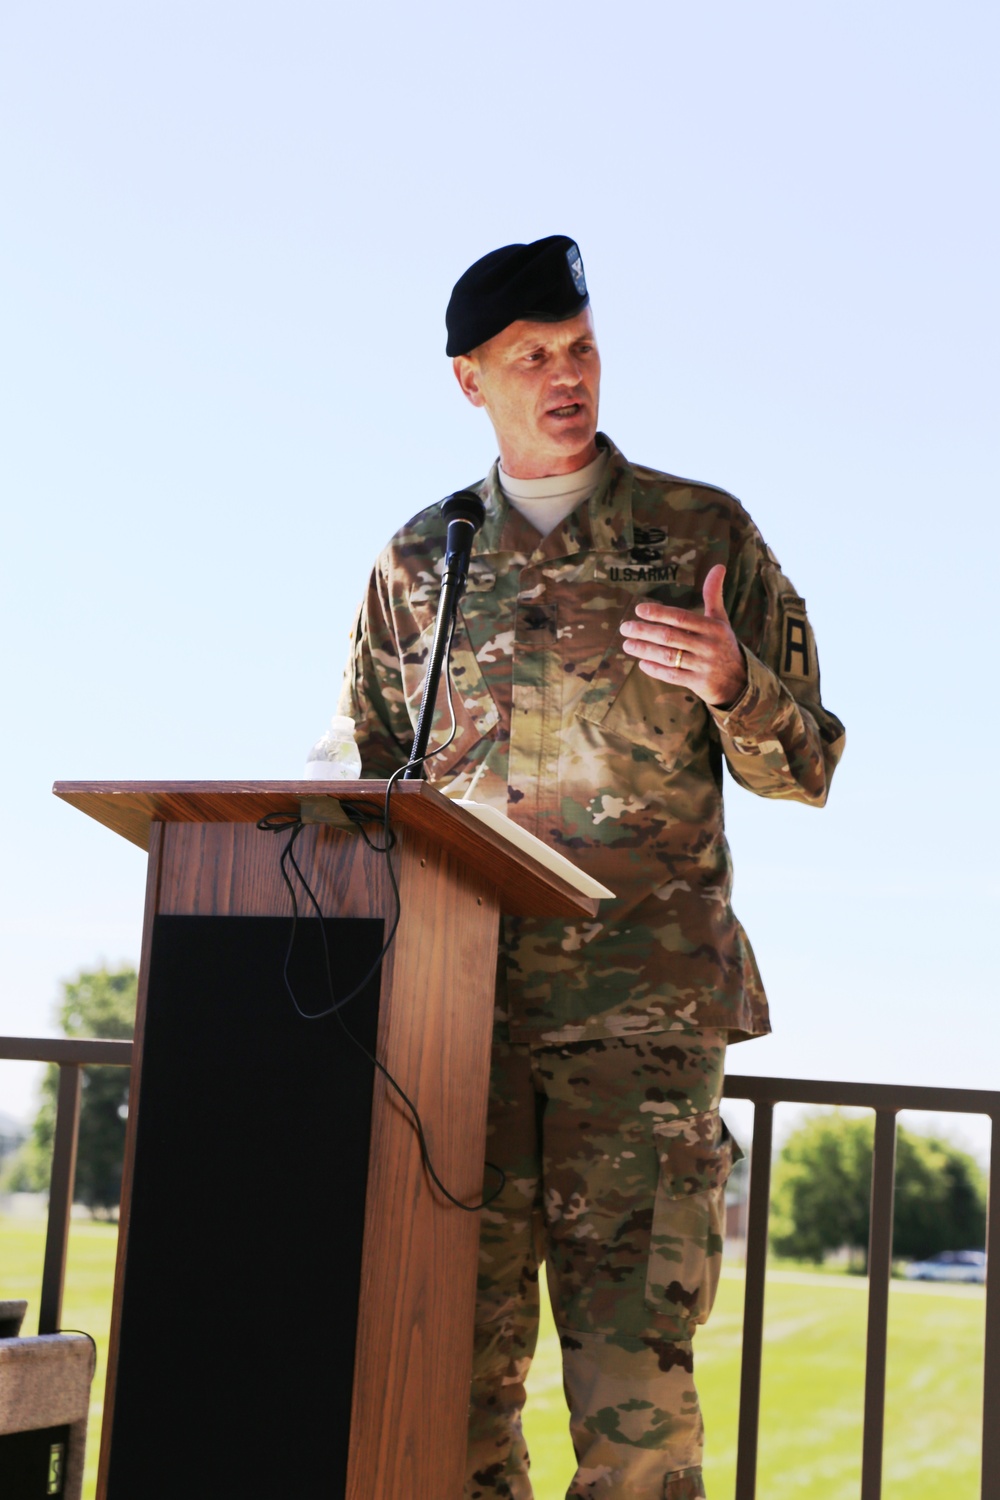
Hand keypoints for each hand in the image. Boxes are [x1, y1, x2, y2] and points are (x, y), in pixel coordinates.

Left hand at [619, 564, 747, 708]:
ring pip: (668, 657)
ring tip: (627, 645)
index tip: (639, 609)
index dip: (659, 613)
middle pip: (670, 637)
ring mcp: (703, 666)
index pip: (681, 618)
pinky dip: (656, 669)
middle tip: (625, 627)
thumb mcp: (721, 619)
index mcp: (713, 628)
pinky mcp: (699, 684)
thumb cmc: (724, 644)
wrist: (740, 680)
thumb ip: (713, 594)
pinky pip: (672, 676)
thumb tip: (718, 565)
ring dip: (645, 650)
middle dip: (645, 631)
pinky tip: (642, 663)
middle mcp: (708, 646)